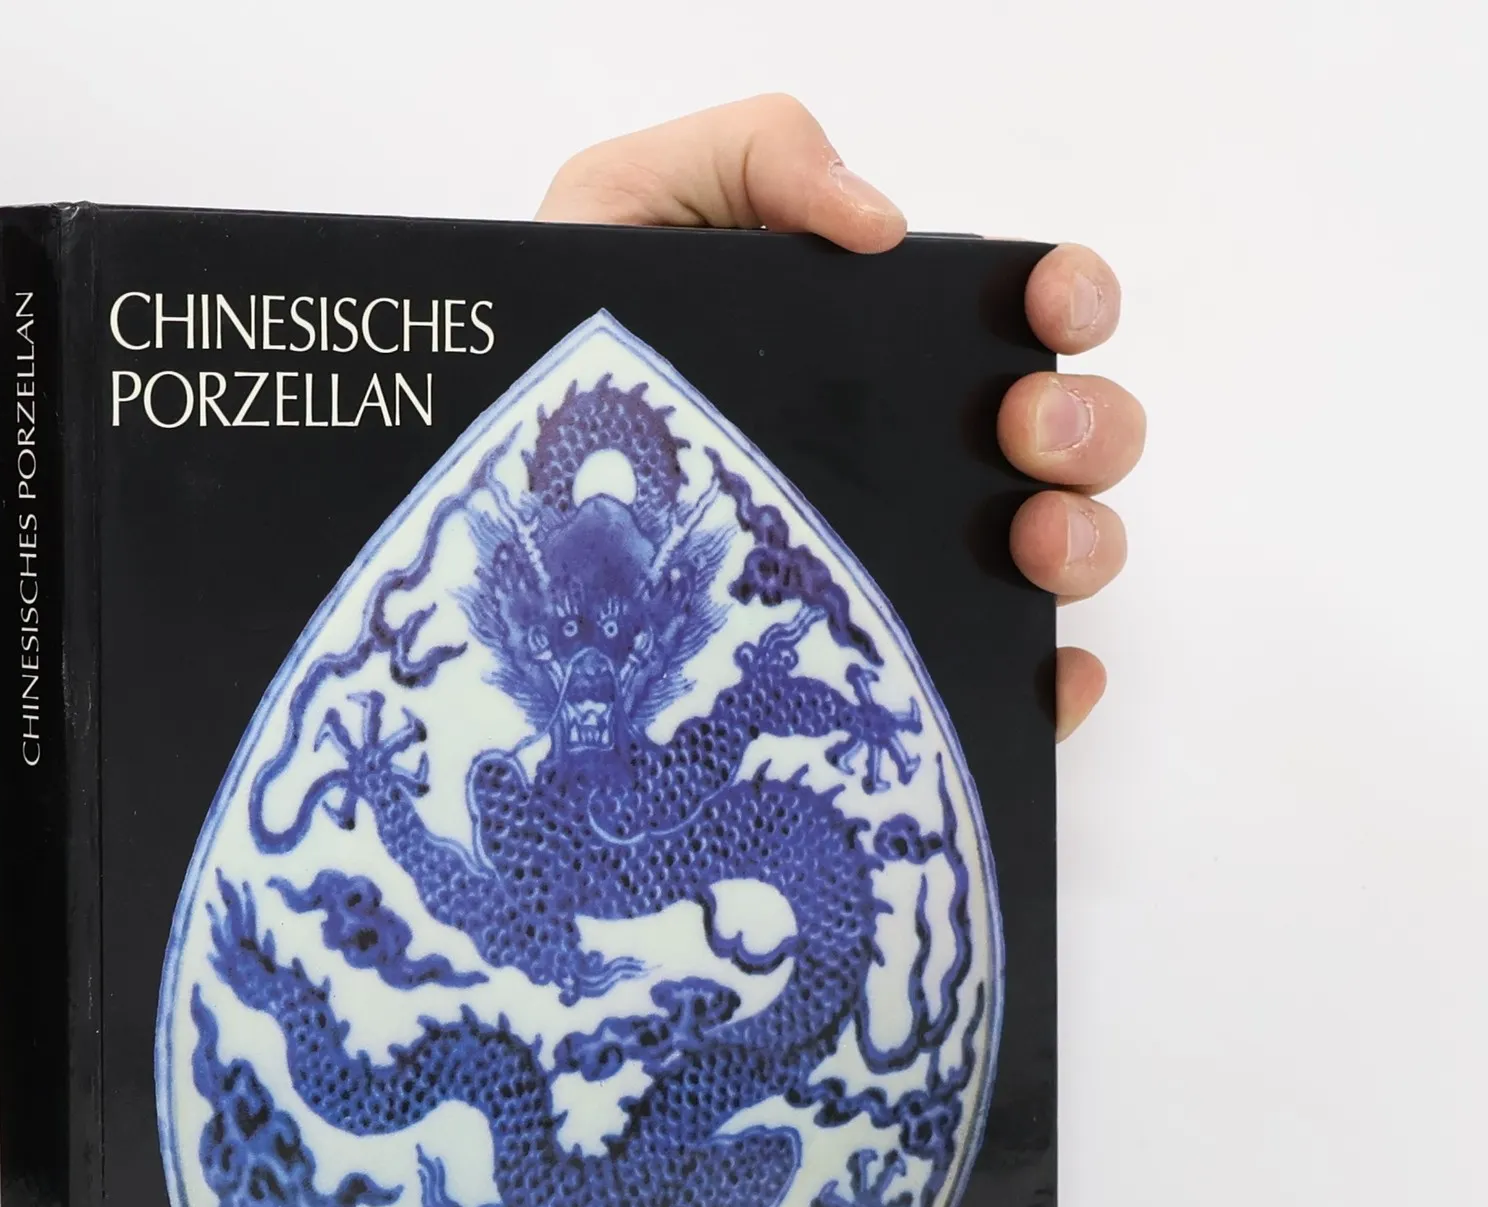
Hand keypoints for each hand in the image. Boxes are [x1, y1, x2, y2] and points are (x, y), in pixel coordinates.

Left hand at [538, 95, 1140, 741]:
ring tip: (1028, 545)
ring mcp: (900, 563)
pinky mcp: (873, 670)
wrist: (481, 489)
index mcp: (878, 348)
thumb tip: (881, 226)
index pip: (1019, 313)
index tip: (1051, 305)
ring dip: (1082, 544)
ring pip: (1056, 556)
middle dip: (1085, 428)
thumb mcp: (626, 207)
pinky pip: (995, 688)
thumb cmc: (560, 359)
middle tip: (1020, 435)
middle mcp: (912, 456)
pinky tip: (1049, 678)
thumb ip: (750, 158)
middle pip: (1069, 439)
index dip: (1069, 296)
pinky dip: (1052, 687)